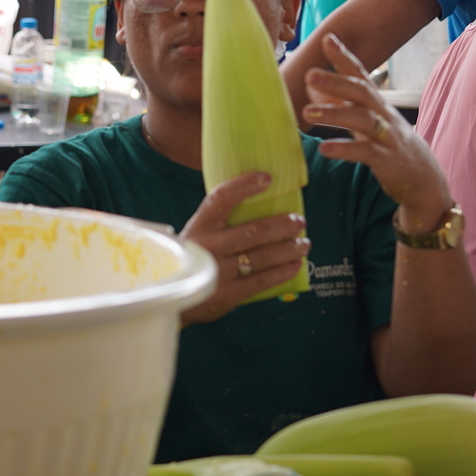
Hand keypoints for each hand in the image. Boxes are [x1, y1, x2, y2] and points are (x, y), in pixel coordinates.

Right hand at [179, 170, 309, 324]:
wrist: (171, 296)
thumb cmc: (192, 259)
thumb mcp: (196, 236)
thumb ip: (217, 224)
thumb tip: (256, 202)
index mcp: (198, 227)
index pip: (221, 199)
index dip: (244, 186)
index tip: (266, 178)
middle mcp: (208, 247)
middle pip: (254, 231)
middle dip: (282, 225)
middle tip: (299, 221)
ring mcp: (218, 272)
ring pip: (263, 256)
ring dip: (289, 248)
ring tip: (304, 244)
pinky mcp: (228, 294)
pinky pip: (262, 280)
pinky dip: (282, 271)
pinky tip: (295, 265)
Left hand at [303, 35, 451, 230]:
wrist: (424, 180)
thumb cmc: (389, 145)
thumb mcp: (364, 123)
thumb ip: (339, 104)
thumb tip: (311, 87)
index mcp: (377, 104)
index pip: (360, 75)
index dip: (344, 57)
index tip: (327, 38)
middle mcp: (384, 115)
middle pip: (362, 92)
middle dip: (336, 82)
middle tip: (310, 74)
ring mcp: (388, 137)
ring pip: (364, 120)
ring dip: (335, 114)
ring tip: (308, 112)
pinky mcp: (389, 161)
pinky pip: (366, 153)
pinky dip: (345, 149)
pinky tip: (324, 148)